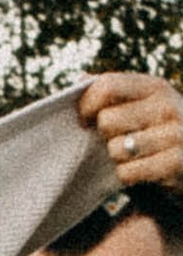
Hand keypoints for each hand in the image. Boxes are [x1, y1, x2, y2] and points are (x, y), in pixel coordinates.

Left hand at [77, 74, 182, 188]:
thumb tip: (81, 79)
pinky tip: (141, 171)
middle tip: (119, 140)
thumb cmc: (160, 133)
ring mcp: (174, 134)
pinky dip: (127, 176)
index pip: (107, 85)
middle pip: (106, 120)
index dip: (86, 105)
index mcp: (156, 87)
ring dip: (117, 158)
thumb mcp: (145, 105)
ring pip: (115, 149)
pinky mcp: (175, 162)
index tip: (84, 120)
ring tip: (133, 157)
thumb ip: (114, 92)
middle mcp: (166, 106)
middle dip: (104, 136)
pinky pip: (127, 172)